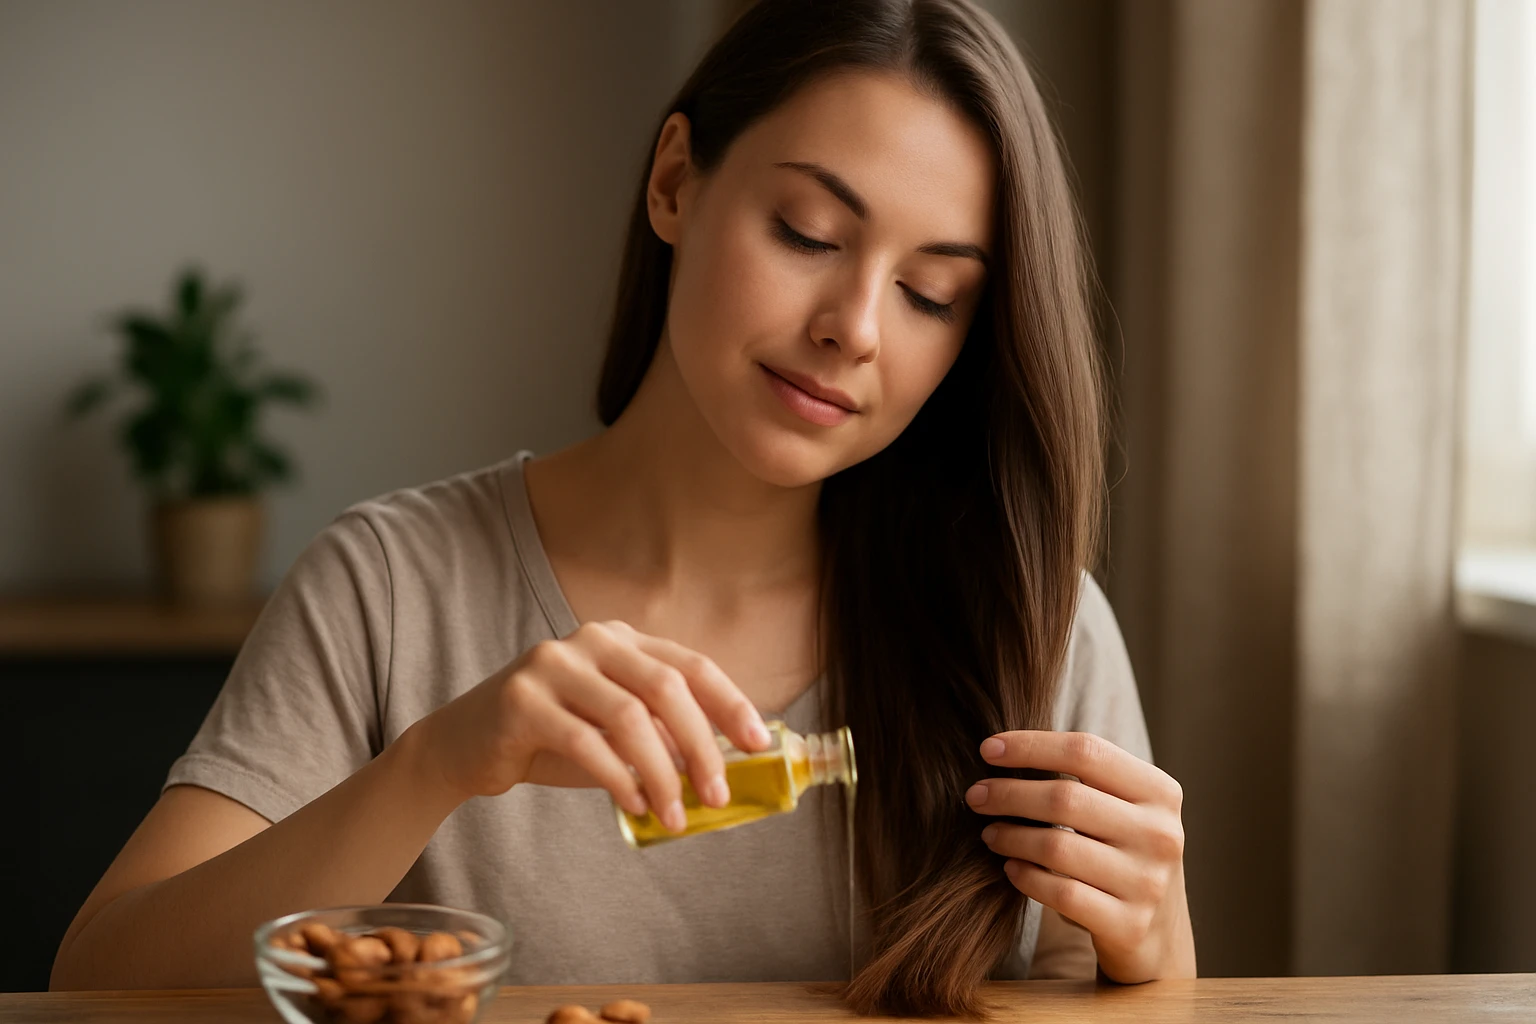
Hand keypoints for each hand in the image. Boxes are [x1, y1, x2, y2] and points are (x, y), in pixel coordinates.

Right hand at [412, 620, 770, 833]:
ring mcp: (553, 664)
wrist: (464, 745)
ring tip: (674, 815)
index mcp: (622, 640)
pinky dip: (618, 778)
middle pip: (666, 687)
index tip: (759, 743)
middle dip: (701, 745)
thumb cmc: (550, 739)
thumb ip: (660, 733)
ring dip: (660, 774)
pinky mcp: (522, 700)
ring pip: (629, 718)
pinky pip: (586, 742)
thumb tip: (721, 765)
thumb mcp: (613, 729)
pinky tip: (633, 805)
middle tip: (718, 794)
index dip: (730, 703)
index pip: (691, 665)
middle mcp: (591, 641)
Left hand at [965, 731, 1195, 982]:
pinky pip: (1061, 893)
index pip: (1086, 751)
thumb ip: (1083, 777)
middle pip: (1065, 797)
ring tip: (989, 834)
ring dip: (1010, 836)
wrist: (1158, 930)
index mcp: (1159, 791)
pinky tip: (1010, 868)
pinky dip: (1026, 877)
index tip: (987, 750)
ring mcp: (1148, 882)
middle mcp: (1160, 834)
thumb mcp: (1123, 807)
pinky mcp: (1129, 924)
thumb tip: (1001, 750)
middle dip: (1008, 793)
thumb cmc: (1122, 851)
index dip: (1030, 746)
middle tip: (976, 796)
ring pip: (1056, 847)